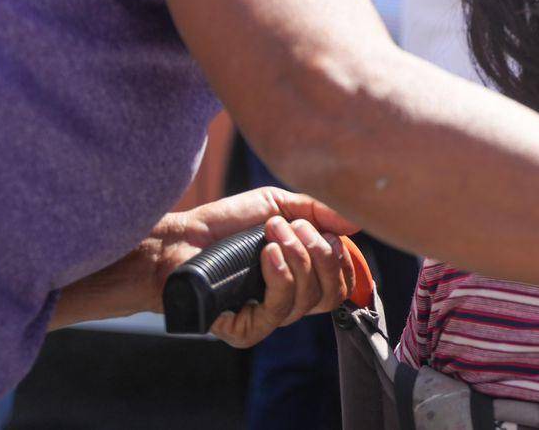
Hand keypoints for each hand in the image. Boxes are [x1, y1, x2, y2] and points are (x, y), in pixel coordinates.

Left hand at [155, 186, 360, 347]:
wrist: (181, 240)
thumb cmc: (226, 224)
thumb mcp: (279, 207)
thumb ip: (319, 213)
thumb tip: (357, 223)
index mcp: (301, 277)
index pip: (342, 285)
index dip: (344, 260)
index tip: (327, 231)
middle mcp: (289, 302)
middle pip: (333, 295)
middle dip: (323, 255)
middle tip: (293, 227)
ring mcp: (268, 319)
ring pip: (308, 300)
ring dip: (296, 257)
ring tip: (270, 233)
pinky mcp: (246, 332)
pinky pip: (280, 311)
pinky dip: (280, 276)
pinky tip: (266, 256)